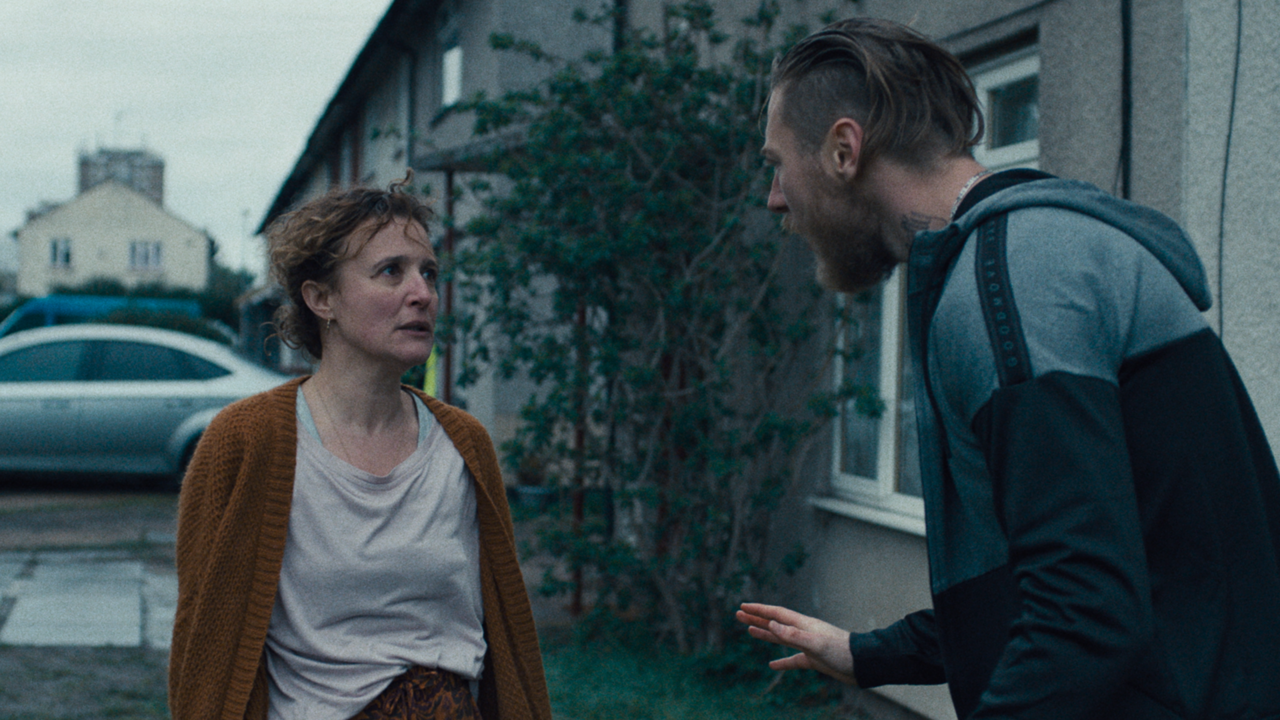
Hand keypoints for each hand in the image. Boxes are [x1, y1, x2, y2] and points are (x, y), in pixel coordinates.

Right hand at [736, 602, 856, 684]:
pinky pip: (793, 659)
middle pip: (775, 623)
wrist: (862, 665)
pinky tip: (772, 665)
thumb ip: (793, 635)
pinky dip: (782, 661)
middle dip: (757, 618)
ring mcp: (808, 645)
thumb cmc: (842, 652)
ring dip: (765, 634)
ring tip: (748, 630)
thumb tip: (771, 625)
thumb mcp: (816, 643)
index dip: (759, 610)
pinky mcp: (813, 660)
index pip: (776, 614)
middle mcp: (803, 632)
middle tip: (738, 614)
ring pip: (781, 638)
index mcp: (803, 624)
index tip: (743, 607)